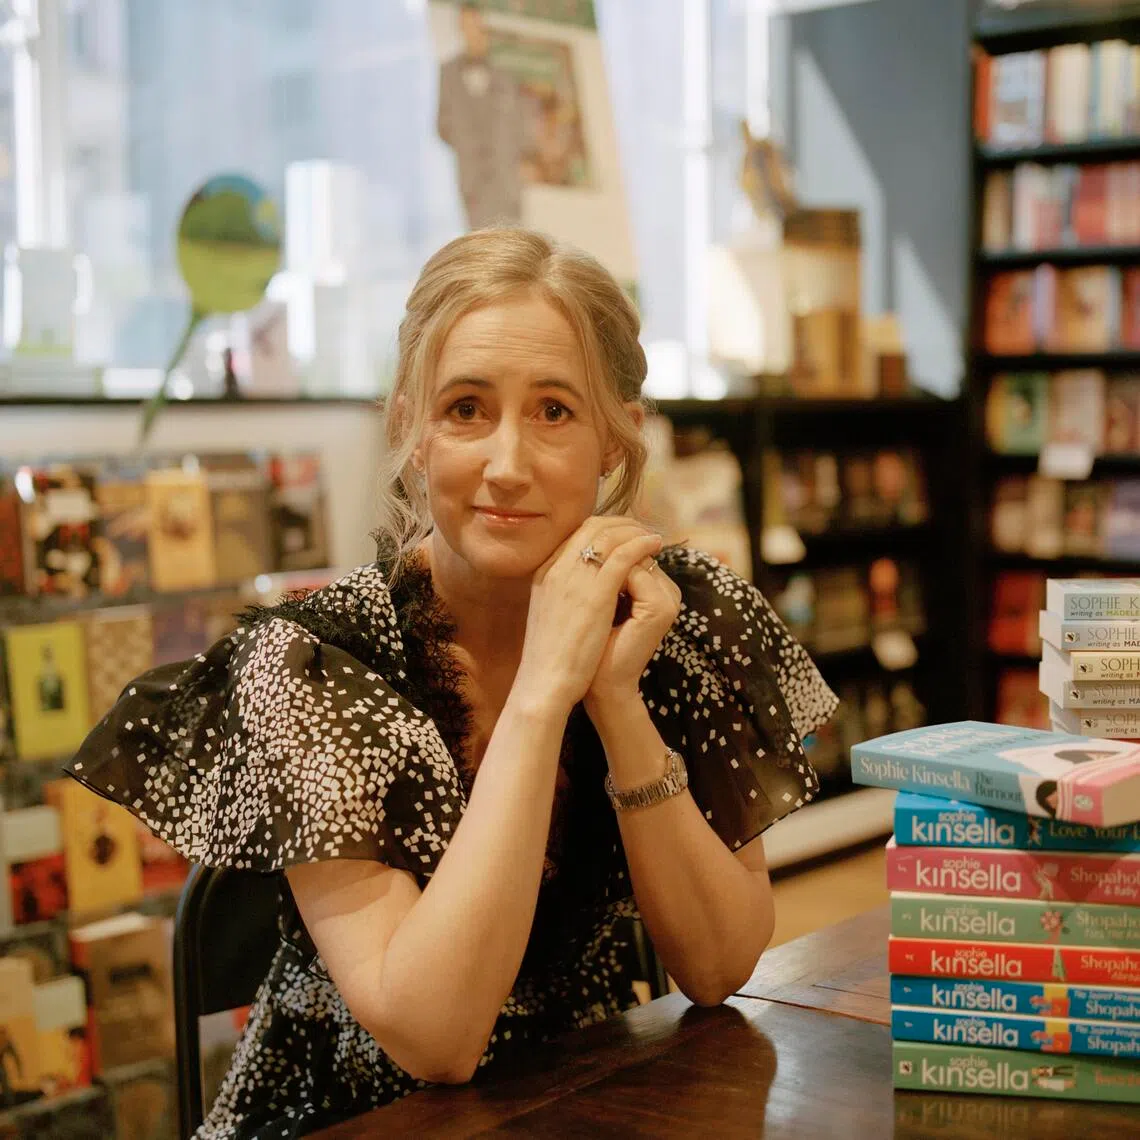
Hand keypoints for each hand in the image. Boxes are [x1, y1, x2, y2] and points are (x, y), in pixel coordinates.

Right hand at [510, 518, 663, 716]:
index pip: (575, 534)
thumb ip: (563, 597)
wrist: (544, 683)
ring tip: (653, 537)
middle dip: (621, 524)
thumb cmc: (549, 660)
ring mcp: (573, 577)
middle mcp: (556, 568)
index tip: (622, 534)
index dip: (603, 529)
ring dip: (634, 530)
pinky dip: (641, 545)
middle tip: (641, 530)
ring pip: (609, 535)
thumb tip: (583, 590)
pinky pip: (622, 554)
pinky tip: (655, 546)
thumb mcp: (550, 617)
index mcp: (543, 573)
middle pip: (592, 527)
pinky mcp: (595, 592)